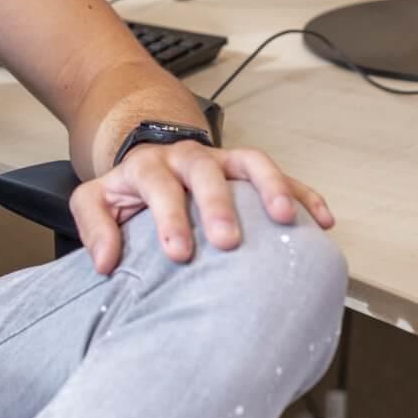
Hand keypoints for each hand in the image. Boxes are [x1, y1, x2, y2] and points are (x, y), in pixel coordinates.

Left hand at [67, 141, 335, 275]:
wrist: (153, 155)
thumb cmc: (129, 189)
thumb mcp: (97, 200)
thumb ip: (94, 226)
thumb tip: (104, 262)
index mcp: (150, 166)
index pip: (157, 183)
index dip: (169, 215)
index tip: (179, 251)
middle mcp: (189, 158)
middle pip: (204, 170)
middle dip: (218, 203)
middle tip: (227, 239)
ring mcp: (223, 161)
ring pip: (249, 162)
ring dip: (270, 186)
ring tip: (285, 218)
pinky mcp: (249, 171)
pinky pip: (283, 176)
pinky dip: (305, 194)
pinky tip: (322, 220)